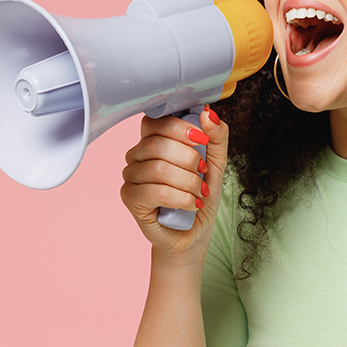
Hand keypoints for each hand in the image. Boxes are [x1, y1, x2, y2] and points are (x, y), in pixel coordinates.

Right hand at [121, 106, 228, 265]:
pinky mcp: (130, 197)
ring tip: (199, 193)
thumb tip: (207, 113)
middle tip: (203, 173)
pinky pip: (155, 191)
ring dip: (188, 182)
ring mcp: (131, 175)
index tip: (202, 140)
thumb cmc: (199, 196)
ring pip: (158, 169)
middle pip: (158, 144)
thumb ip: (216, 137)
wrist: (193, 233)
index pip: (157, 121)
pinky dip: (181, 198)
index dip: (181, 128)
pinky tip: (191, 204)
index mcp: (154, 140)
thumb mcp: (216, 163)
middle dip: (189, 159)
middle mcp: (137, 154)